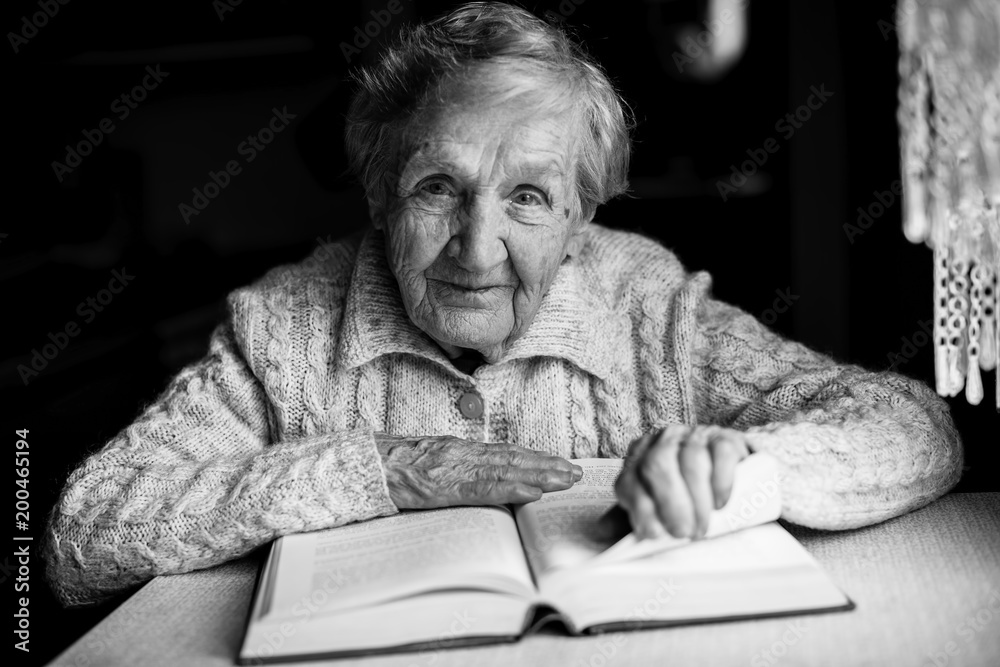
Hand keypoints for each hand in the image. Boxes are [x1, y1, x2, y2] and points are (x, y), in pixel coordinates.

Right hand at [375, 433, 582, 509]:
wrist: (364, 465)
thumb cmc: (391, 467)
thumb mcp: (428, 462)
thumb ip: (454, 468)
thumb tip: (479, 478)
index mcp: (459, 450)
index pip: (504, 452)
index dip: (534, 457)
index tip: (558, 462)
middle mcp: (462, 454)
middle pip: (513, 459)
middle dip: (547, 465)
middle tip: (576, 472)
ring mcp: (455, 469)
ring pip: (506, 470)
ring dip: (540, 475)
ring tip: (565, 480)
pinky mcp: (446, 486)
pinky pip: (484, 489)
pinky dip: (511, 488)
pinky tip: (532, 492)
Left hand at [614, 424, 749, 539]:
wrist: (730, 476)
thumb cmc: (685, 498)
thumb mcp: (655, 508)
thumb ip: (627, 520)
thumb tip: (600, 531)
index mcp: (638, 458)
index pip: (630, 479)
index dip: (640, 508)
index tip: (655, 534)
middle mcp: (663, 442)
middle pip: (658, 464)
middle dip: (669, 503)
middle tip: (682, 532)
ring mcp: (695, 436)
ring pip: (691, 459)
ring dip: (697, 499)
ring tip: (702, 527)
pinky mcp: (725, 438)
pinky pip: (721, 453)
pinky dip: (721, 482)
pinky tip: (720, 503)